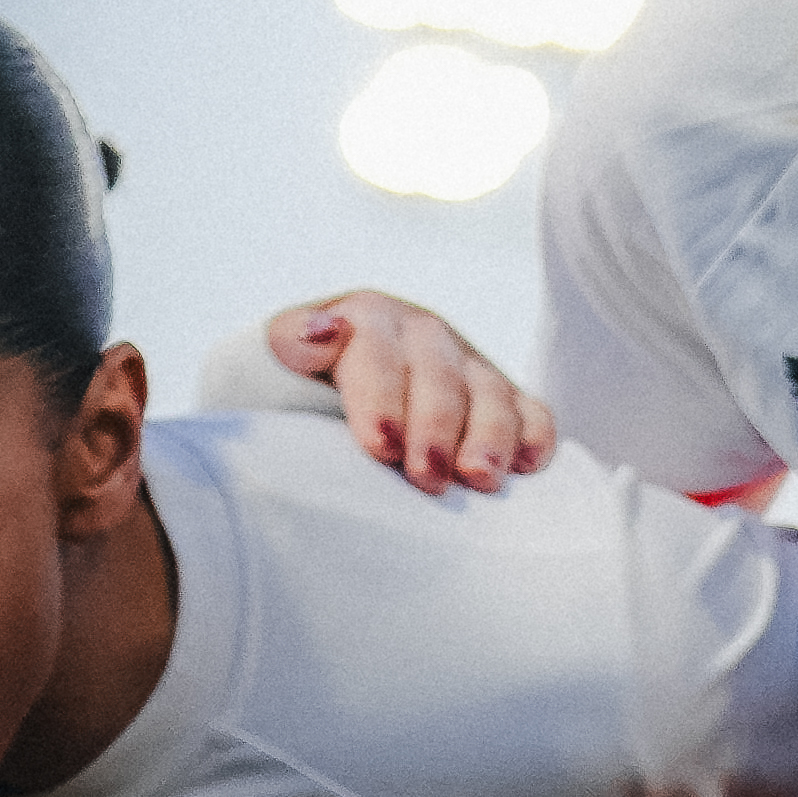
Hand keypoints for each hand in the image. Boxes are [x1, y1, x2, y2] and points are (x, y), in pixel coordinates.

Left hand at [268, 294, 556, 493]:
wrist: (315, 414)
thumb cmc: (281, 400)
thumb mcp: (263, 365)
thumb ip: (285, 347)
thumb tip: (321, 332)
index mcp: (362, 317)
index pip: (377, 349)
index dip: (381, 397)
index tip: (380, 447)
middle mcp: (420, 332)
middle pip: (438, 373)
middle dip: (436, 426)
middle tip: (428, 478)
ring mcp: (466, 363)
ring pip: (490, 390)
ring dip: (490, 435)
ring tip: (481, 480)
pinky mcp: (502, 398)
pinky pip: (531, 409)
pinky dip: (535, 435)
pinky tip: (528, 466)